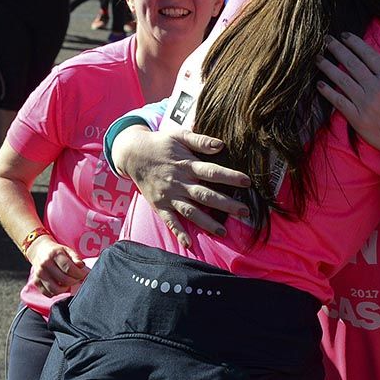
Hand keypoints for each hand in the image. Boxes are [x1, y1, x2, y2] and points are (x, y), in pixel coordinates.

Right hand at [26, 236, 87, 297]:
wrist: (39, 251)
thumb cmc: (57, 252)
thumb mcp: (68, 250)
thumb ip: (76, 258)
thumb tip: (82, 266)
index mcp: (54, 255)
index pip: (69, 269)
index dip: (79, 274)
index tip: (83, 274)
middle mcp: (44, 265)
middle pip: (64, 280)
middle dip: (75, 281)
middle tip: (77, 278)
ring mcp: (39, 274)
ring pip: (56, 290)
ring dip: (66, 289)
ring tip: (68, 282)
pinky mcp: (35, 282)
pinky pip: (48, 293)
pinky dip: (56, 293)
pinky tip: (60, 286)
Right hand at [114, 127, 250, 245]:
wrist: (132, 154)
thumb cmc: (160, 143)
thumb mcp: (179, 135)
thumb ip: (200, 140)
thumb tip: (221, 145)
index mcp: (186, 165)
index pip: (211, 171)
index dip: (229, 177)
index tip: (247, 182)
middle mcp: (179, 183)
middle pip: (205, 195)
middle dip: (226, 204)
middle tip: (245, 212)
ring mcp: (169, 196)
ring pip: (190, 211)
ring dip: (206, 223)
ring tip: (223, 232)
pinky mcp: (159, 205)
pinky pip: (169, 221)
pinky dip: (178, 232)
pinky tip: (189, 244)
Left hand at [315, 32, 379, 167]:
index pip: (369, 55)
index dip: (355, 43)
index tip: (345, 35)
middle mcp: (375, 88)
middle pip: (352, 63)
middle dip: (337, 49)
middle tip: (326, 39)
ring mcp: (364, 103)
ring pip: (342, 80)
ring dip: (328, 67)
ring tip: (318, 58)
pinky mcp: (357, 118)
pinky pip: (339, 101)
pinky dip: (328, 92)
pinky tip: (320, 84)